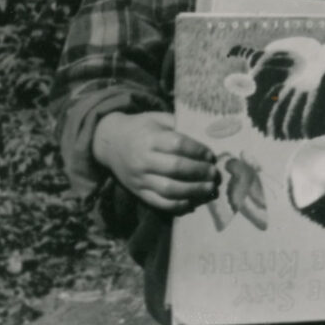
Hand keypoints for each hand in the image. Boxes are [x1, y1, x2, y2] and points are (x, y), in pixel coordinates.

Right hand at [92, 111, 218, 213]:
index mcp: (149, 138)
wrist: (110, 142)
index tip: (210, 154)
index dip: (197, 150)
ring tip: (209, 188)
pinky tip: (192, 202)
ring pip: (169, 189)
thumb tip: (208, 133)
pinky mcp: (138, 192)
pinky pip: (159, 203)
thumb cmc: (140, 128)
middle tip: (214, 172)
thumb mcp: (157, 119)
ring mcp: (140, 179)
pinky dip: (178, 205)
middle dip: (199, 172)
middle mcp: (143, 160)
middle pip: (176, 168)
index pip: (177, 144)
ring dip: (193, 191)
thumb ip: (178, 125)